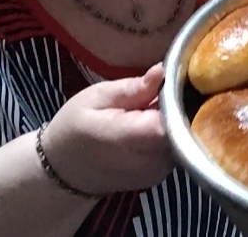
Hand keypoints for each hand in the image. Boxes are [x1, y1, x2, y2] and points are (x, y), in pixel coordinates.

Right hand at [41, 63, 172, 194]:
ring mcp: (157, 172)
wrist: (64, 171)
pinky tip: (153, 124)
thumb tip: (162, 71)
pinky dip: (169, 134)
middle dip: (178, 106)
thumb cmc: (75, 128)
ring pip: (182, 138)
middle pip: (183, 128)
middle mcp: (150, 160)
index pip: (174, 119)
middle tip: (162, 90)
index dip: (179, 98)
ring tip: (155, 107)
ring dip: (174, 120)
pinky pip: (175, 148)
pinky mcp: (160, 177)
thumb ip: (133, 88)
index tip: (173, 80)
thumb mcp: (97, 97)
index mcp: (131, 138)